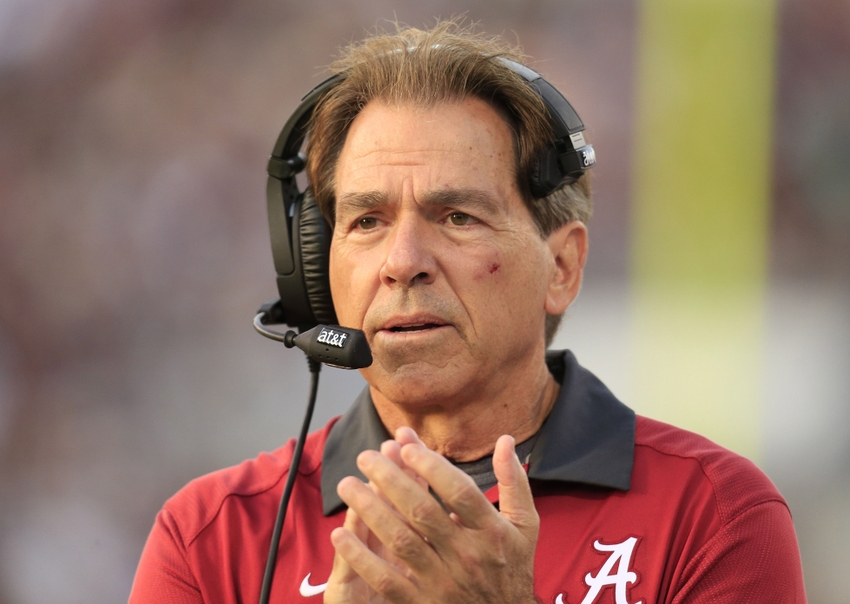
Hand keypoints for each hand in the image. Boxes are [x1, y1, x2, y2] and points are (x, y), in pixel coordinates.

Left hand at [324, 431, 538, 603]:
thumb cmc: (512, 567)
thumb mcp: (525, 526)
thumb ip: (513, 482)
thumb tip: (505, 439)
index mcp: (492, 531)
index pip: (459, 492)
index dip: (432, 467)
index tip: (406, 445)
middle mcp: (467, 555)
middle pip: (423, 511)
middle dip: (390, 479)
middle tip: (365, 456)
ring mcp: (443, 581)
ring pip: (401, 540)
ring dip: (370, 510)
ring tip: (347, 485)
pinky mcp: (422, 603)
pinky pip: (386, 579)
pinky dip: (361, 557)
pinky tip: (340, 535)